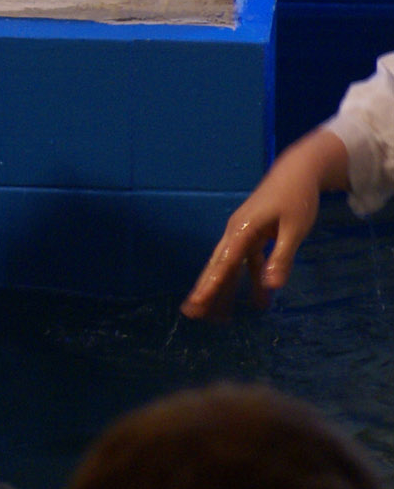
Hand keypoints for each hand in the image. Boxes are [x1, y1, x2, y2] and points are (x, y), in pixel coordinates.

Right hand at [181, 128, 349, 320]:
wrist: (297, 171)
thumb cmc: (296, 198)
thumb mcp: (294, 229)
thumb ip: (281, 258)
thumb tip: (271, 287)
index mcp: (242, 230)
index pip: (223, 263)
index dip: (210, 285)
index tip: (197, 303)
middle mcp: (236, 233)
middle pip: (217, 266)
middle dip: (205, 290)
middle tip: (192, 313)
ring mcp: (243, 234)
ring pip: (229, 266)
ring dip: (225, 290)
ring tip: (218, 317)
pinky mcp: (253, 235)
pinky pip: (246, 262)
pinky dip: (248, 281)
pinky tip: (257, 300)